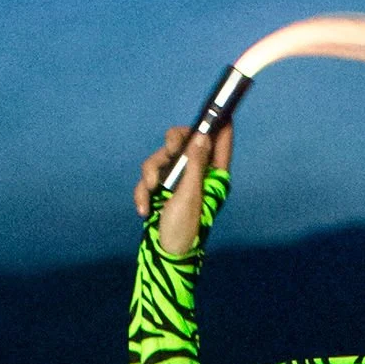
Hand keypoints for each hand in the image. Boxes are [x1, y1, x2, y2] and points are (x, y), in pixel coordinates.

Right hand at [135, 115, 235, 252]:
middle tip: (170, 150)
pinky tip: (144, 209)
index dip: (219, 121)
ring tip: (150, 194)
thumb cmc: (183, 231)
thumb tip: (202, 135)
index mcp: (214, 176)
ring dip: (151, 174)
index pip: (222, 141)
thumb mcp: (190, 196)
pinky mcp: (161, 188)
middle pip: (186, 139)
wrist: (164, 258)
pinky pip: (148, 177)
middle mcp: (197, 174)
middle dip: (172, 143)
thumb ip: (195, 164)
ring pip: (162, 156)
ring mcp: (178, 180)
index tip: (217, 105)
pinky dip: (143, 192)